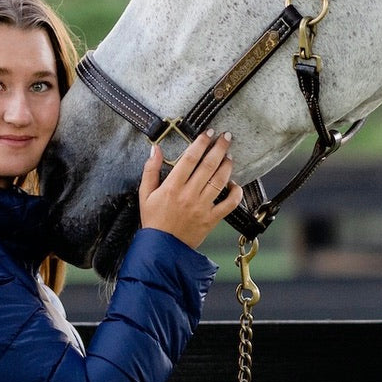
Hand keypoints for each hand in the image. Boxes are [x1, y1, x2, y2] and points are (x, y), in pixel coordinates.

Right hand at [138, 129, 243, 249]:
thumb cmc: (153, 221)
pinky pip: (229, 204)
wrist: (162, 249)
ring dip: (227, 165)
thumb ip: (150, 170)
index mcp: (172, 187)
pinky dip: (236, 193)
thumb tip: (156, 149)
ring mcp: (202, 207)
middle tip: (226, 137)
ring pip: (219, 181)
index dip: (200, 143)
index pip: (190, 158)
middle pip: (208, 165)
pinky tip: (235, 185)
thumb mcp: (145, 194)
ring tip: (229, 156)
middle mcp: (189, 194)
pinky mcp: (211, 219)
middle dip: (219, 148)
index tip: (207, 133)